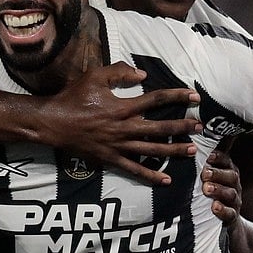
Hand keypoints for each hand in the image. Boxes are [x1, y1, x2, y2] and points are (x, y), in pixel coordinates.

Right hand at [39, 62, 201, 184]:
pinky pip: (133, 169)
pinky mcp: (110, 159)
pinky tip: (165, 180)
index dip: (176, 97)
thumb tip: (142, 75)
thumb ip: (118, 72)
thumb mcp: (94, 76)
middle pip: (159, 128)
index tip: (194, 96)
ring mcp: (118, 146)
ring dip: (173, 151)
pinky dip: (150, 175)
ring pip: (151, 150)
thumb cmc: (72, 98)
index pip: (156, 100)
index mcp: (122, 107)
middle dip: (182, 127)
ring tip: (192, 151)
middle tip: (199, 127)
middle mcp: (124, 128)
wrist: (52, 123)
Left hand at [201, 149, 241, 225]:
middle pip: (231, 176)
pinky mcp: (232, 217)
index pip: (226, 161)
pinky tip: (214, 207)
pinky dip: (223, 210)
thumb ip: (200, 166)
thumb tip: (183, 147)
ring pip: (230, 194)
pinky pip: (230, 213)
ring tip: (207, 189)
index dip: (219, 157)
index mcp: (227, 172)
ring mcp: (234, 201)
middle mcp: (233, 185)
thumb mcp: (206, 179)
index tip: (208, 156)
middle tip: (204, 173)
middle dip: (217, 174)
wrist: (225, 221)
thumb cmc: (210, 195)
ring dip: (219, 190)